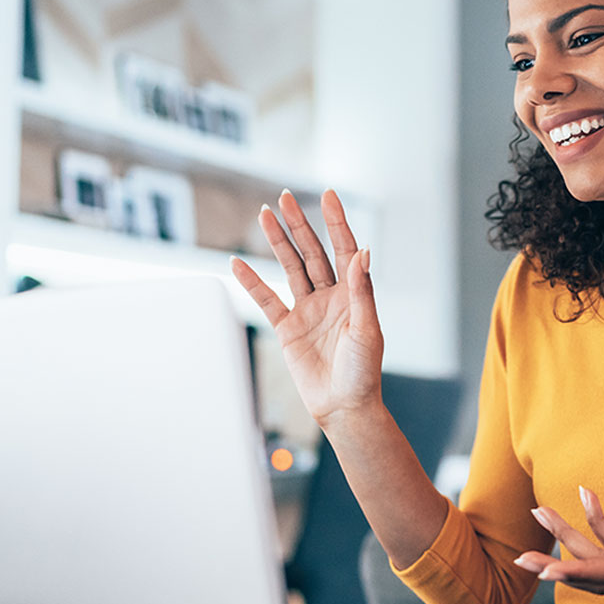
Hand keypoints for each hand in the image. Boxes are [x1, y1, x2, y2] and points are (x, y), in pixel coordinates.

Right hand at [230, 189, 382, 424]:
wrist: (344, 407)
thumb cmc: (363, 372)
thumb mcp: (366, 330)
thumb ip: (361, 291)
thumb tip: (362, 252)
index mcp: (353, 294)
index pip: (344, 249)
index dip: (336, 223)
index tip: (328, 195)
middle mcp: (330, 297)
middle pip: (312, 252)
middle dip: (299, 224)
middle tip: (285, 197)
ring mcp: (308, 310)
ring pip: (290, 268)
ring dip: (277, 242)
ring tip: (264, 214)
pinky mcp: (288, 329)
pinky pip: (267, 300)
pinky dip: (252, 282)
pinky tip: (238, 263)